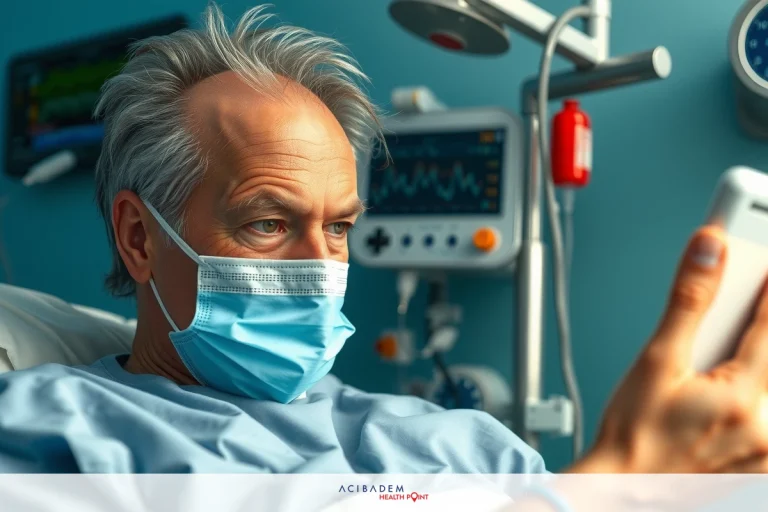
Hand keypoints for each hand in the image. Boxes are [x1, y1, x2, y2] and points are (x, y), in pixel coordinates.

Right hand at [572, 226, 767, 472]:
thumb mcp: (655, 360)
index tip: (767, 268)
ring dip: (753, 362)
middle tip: (721, 335)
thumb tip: (709, 250)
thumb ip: (689, 301)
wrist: (622, 490)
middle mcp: (767, 428)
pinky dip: (755, 391)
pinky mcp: (763, 465)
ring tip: (713, 366)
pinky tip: (724, 391)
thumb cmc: (632, 436)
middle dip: (756, 330)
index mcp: (743, 399)